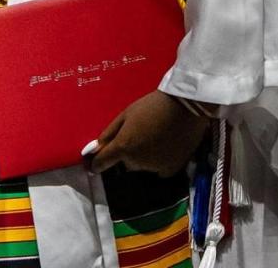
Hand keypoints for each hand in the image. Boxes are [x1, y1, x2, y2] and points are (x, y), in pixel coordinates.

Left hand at [87, 90, 209, 176]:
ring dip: (142, 157)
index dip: (96, 164)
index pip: (102, 163)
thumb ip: (109, 133)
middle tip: (137, 134)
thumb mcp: (125, 114)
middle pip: (125, 163)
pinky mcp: (171, 171)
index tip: (93, 165)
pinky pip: (157, 170)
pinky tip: (163, 146)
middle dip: (127, 153)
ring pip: (141, 166)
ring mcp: (154, 169)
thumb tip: (97, 147)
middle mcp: (137, 162)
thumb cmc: (151, 106)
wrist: (184, 108)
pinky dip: (157, 162)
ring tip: (152, 137)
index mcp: (123, 147)